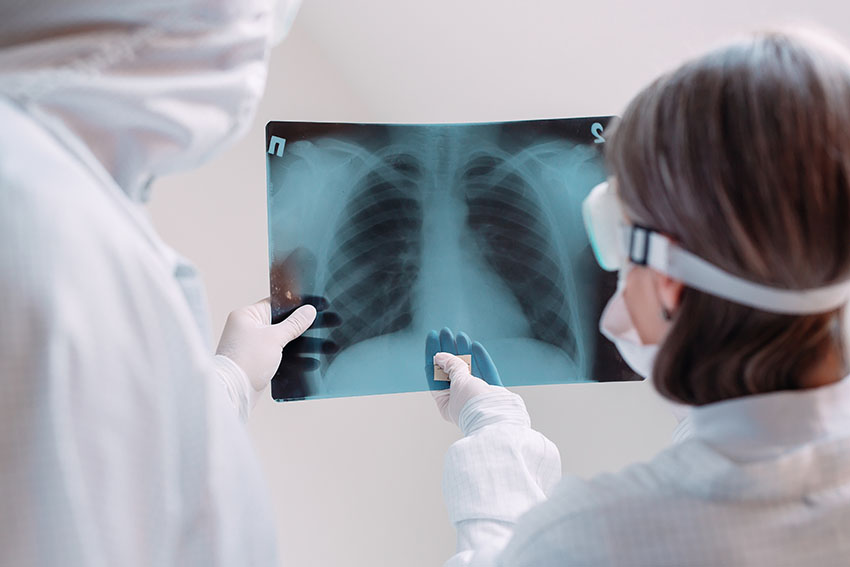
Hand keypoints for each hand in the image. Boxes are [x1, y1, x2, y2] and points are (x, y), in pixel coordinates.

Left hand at [215, 298, 315, 412]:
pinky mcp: (255, 361)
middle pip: (278, 322)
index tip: (311, 309)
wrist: (233, 393)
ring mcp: (250, 345)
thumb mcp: (275, 338)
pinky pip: (276, 353)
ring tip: (318, 345)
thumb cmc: (247, 361)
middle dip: (297, 327)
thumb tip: (309, 311)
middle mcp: (246, 328)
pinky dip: (289, 356)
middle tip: (317, 326)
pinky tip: (307, 361)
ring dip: (295, 343)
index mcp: (245, 315)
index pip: (275, 304)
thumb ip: (294, 324)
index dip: (294, 306)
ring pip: (279, 339)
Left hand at [425, 327, 503, 425]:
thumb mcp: (457, 382)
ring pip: (469, 369)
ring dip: (464, 351)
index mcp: (445, 401)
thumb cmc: (474, 406)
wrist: (498, 420)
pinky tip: (475, 346)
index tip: (433, 335)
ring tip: (460, 335)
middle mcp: (460, 398)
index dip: (433, 353)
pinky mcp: (492, 391)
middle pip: (452, 369)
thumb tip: (441, 356)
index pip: (435, 373)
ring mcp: (477, 395)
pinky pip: (485, 372)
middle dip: (449, 349)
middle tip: (446, 331)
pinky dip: (481, 359)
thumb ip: (451, 366)